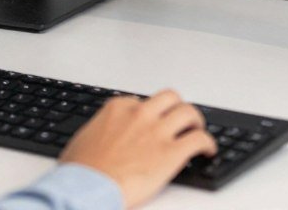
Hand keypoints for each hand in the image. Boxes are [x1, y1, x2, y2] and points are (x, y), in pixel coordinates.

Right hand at [58, 90, 216, 208]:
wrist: (86, 189)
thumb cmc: (80, 172)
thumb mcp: (82, 141)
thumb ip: (97, 132)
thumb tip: (98, 140)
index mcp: (117, 109)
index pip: (141, 101)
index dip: (149, 113)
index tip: (151, 122)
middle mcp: (140, 114)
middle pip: (169, 98)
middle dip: (176, 107)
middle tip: (180, 119)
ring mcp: (157, 132)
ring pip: (188, 112)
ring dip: (195, 120)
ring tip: (197, 130)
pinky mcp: (172, 153)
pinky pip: (199, 139)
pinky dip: (208, 143)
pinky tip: (208, 151)